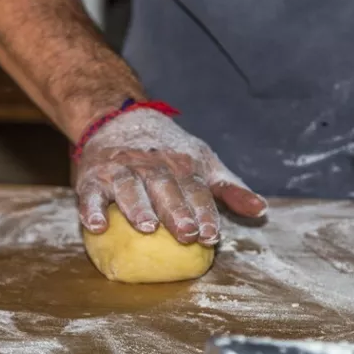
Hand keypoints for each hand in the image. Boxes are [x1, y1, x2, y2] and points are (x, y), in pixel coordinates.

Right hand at [74, 108, 267, 244]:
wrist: (119, 117)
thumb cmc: (171, 150)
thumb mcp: (206, 163)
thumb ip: (232, 190)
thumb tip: (262, 211)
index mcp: (184, 164)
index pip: (197, 190)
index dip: (205, 213)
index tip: (211, 236)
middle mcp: (153, 165)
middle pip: (166, 188)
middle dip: (177, 211)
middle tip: (186, 234)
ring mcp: (122, 169)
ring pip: (129, 187)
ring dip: (137, 207)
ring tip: (147, 227)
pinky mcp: (93, 176)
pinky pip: (90, 193)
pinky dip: (91, 209)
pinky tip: (96, 226)